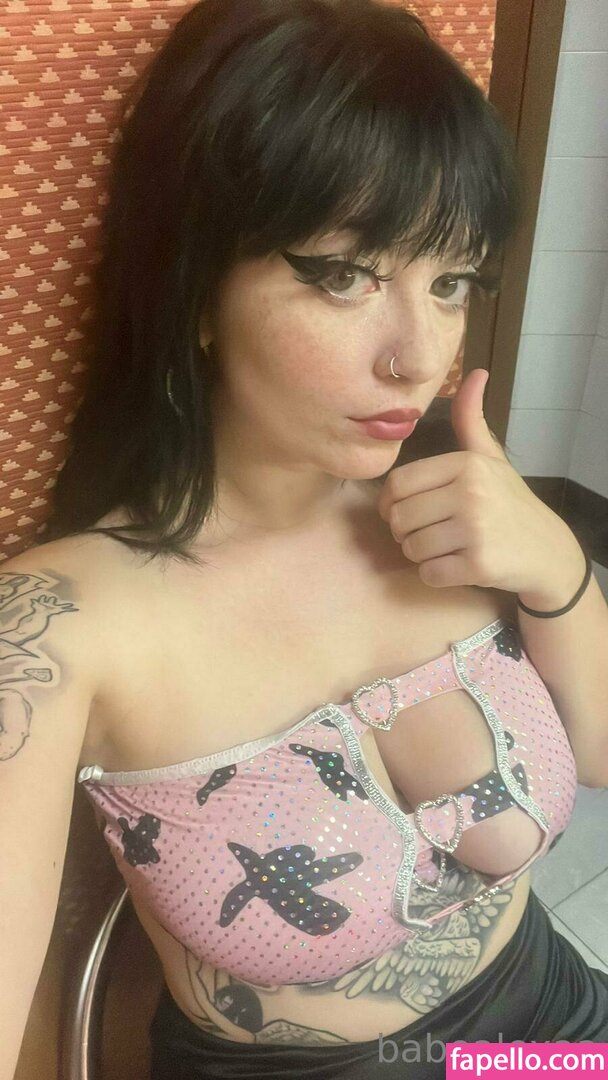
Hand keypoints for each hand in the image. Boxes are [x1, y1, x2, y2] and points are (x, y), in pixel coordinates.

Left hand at [376, 368, 584, 603]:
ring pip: (411, 548)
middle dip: (405, 532)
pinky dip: (435, 575)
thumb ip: (471, 420)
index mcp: (466, 464)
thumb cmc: (508, 503)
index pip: (398, 484)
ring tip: (443, 547)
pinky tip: (455, 566)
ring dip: (419, 555)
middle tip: (426, 533)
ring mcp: (475, 530)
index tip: (401, 511)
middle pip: (400, 518)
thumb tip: (476, 373)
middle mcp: (470, 493)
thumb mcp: (490, 458)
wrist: (547, 551)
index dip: (390, 503)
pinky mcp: (478, 564)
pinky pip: (429, 574)